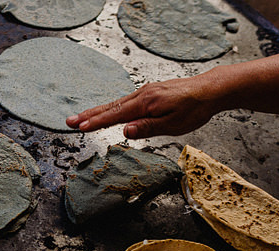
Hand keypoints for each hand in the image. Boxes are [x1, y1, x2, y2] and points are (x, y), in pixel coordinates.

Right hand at [67, 73, 223, 137]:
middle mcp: (142, 94)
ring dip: (98, 111)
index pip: (115, 115)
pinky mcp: (150, 92)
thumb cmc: (194, 109)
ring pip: (117, 103)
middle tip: (69, 121)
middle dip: (89, 115)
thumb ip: (147, 127)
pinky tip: (108, 111)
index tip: (79, 127)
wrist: (209, 90)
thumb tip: (124, 131)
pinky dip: (113, 107)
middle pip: (110, 106)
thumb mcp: (173, 125)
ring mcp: (146, 92)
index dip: (96, 122)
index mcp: (146, 103)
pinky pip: (126, 101)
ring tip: (82, 118)